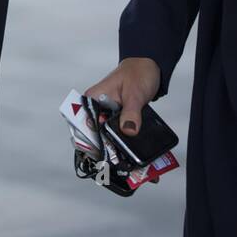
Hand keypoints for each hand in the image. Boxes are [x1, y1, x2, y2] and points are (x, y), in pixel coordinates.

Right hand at [83, 57, 161, 176]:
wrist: (149, 65)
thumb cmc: (138, 72)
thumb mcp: (135, 93)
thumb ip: (131, 112)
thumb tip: (128, 131)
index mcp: (93, 99)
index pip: (86, 125)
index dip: (94, 144)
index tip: (105, 160)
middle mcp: (98, 109)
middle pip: (98, 136)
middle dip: (111, 154)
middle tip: (125, 170)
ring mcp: (109, 115)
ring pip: (111, 138)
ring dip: (123, 153)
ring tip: (140, 171)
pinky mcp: (120, 119)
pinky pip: (122, 135)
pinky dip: (131, 146)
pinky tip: (144, 160)